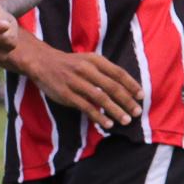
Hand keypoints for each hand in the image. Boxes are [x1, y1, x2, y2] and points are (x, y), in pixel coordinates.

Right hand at [24, 44, 141, 130]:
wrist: (43, 63)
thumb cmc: (70, 64)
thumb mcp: (88, 61)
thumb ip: (104, 72)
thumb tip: (125, 88)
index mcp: (95, 60)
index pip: (118, 73)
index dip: (132, 85)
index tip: (141, 96)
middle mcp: (86, 69)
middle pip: (112, 87)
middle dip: (127, 101)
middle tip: (137, 112)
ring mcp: (76, 82)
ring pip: (101, 98)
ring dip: (115, 110)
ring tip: (125, 121)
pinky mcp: (66, 94)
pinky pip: (86, 107)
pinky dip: (98, 116)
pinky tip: (107, 123)